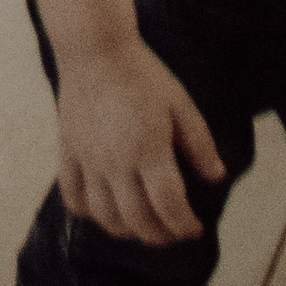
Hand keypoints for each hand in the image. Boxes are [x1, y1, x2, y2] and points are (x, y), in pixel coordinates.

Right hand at [53, 34, 225, 242]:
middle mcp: (116, 162)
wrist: (95, 49)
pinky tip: (104, 210)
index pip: (169, 205)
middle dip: (160, 235)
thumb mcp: (180, 104)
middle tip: (173, 232)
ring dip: (126, 231)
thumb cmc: (143, 74)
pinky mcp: (68, 153)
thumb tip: (216, 177)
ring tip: (142, 226)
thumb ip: (200, 144)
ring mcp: (88, 160)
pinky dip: (87, 212)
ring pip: (104, 216)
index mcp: (148, 149)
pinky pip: (73, 196)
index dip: (184, 225)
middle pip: (137, 219)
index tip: (195, 228)